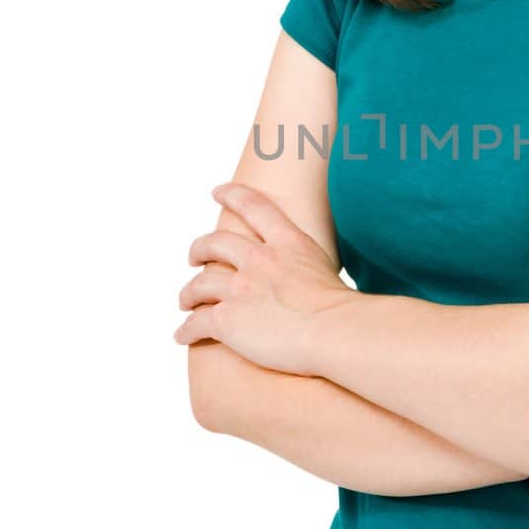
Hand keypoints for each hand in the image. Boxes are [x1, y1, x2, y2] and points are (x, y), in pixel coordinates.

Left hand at [173, 181, 354, 371]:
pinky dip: (187, 330)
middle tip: (194, 257)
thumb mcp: (328, 272)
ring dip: (189, 293)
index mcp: (288, 243)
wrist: (335, 332)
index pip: (254, 207)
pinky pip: (197, 322)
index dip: (233, 195)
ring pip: (200, 285)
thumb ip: (308, 268)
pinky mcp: (228, 319)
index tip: (217, 191)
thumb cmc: (344, 311)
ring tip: (186, 301)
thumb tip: (312, 284)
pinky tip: (183, 336)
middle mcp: (260, 260)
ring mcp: (241, 288)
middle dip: (200, 249)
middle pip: (216, 244)